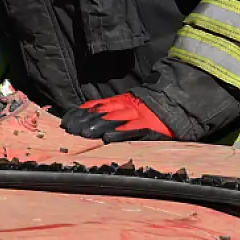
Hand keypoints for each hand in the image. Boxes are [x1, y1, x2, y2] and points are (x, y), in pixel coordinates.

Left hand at [60, 93, 174, 142]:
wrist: (174, 103)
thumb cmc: (146, 109)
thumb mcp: (125, 104)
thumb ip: (107, 108)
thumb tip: (83, 114)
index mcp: (119, 101)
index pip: (95, 106)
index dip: (80, 114)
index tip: (66, 122)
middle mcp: (125, 108)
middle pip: (101, 114)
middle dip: (84, 121)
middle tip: (70, 130)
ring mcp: (137, 117)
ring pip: (114, 121)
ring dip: (97, 127)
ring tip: (83, 133)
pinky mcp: (149, 128)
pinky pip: (133, 131)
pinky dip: (120, 134)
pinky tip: (107, 138)